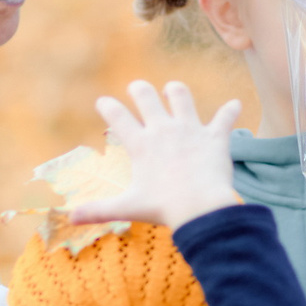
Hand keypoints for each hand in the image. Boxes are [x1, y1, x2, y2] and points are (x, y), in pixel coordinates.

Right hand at [70, 81, 243, 232]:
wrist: (201, 208)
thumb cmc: (163, 208)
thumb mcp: (128, 208)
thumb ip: (98, 210)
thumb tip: (69, 217)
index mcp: (141, 144)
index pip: (118, 117)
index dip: (108, 106)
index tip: (103, 101)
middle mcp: (164, 130)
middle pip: (147, 96)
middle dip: (140, 89)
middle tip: (138, 88)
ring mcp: (190, 130)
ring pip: (182, 96)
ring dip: (177, 91)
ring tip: (174, 90)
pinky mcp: (215, 137)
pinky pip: (225, 118)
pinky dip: (231, 111)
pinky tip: (236, 105)